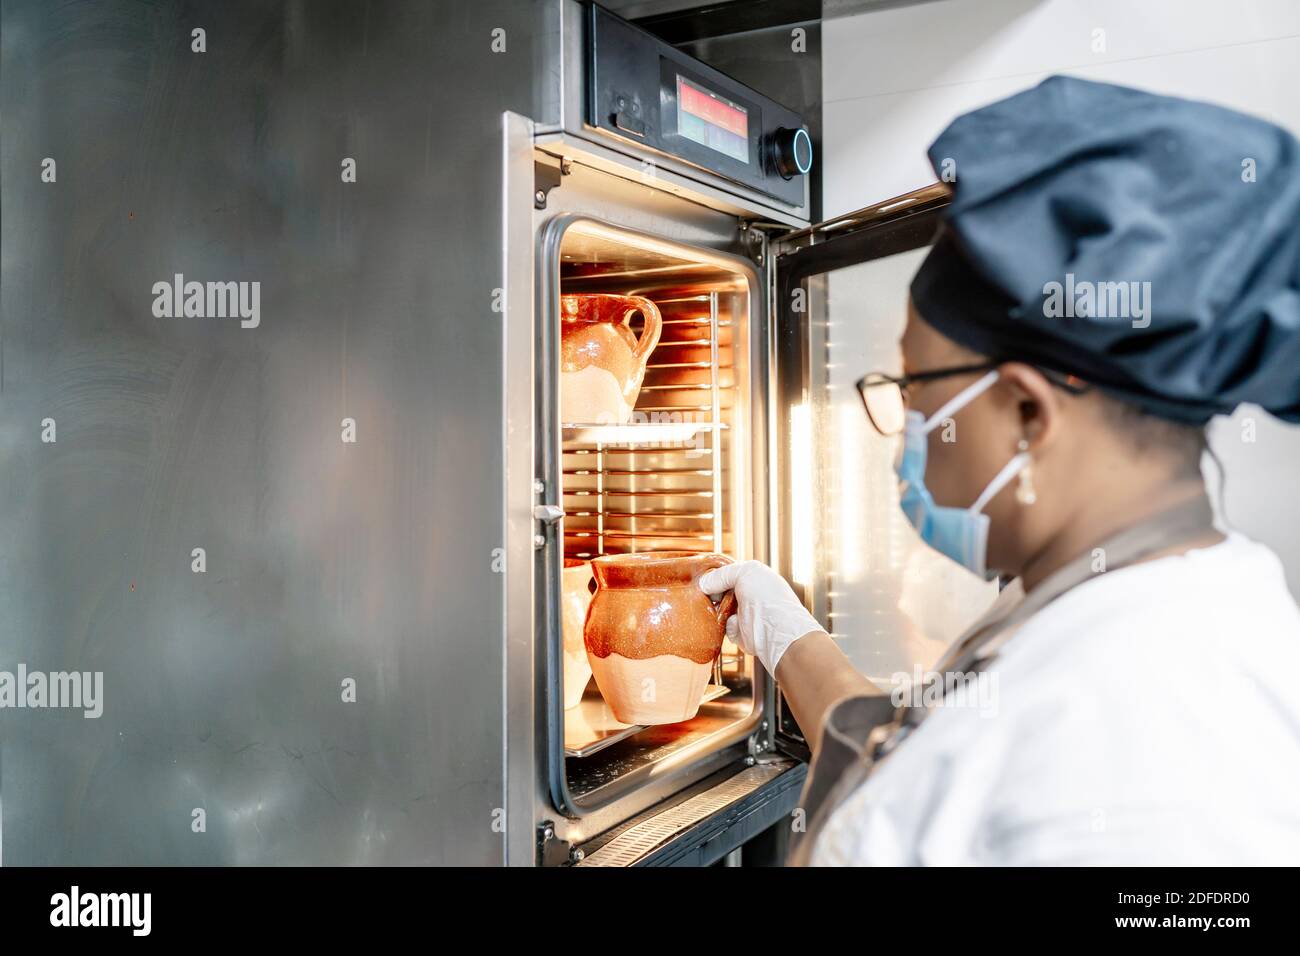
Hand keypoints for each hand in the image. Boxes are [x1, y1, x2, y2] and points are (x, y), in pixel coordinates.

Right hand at [698, 560, 823, 673]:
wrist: (777, 632)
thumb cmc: (768, 599)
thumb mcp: (745, 573)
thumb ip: (722, 574)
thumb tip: (704, 584)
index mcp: (756, 578)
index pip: (730, 574)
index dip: (717, 576)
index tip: (706, 580)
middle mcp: (751, 595)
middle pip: (722, 592)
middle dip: (714, 593)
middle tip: (708, 594)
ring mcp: (746, 614)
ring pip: (720, 610)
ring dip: (717, 610)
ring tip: (720, 609)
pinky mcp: (741, 633)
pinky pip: (724, 627)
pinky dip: (727, 626)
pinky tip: (736, 624)